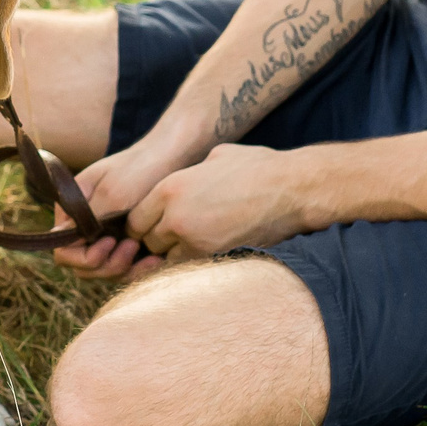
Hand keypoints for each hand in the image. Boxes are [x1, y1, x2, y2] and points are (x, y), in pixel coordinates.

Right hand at [49, 137, 199, 279]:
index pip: (64, 250)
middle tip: (133, 247)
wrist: (170, 158)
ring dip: (124, 268)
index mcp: (71, 212)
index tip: (110, 243)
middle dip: (107, 265)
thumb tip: (61, 237)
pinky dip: (137, 268)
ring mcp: (103, 236)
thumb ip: (87, 217)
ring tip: (148, 253)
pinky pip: (123, 267)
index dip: (84, 256)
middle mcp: (83, 227)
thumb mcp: (112, 194)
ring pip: (103, 270)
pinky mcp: (124, 242)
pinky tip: (156, 260)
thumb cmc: (139, 169)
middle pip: (82, 266)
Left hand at [127, 143, 313, 260]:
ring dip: (174, 254)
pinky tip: (208, 252)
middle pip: (147, 240)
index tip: (157, 226)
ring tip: (195, 244)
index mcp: (170, 187)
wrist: (290, 189)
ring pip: (165, 257)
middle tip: (176, 238)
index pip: (136, 219)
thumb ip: (192, 173)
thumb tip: (190, 178)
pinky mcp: (213, 255)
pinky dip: (192, 264)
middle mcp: (174, 214)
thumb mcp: (215, 158)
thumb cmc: (257, 167)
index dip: (145, 224)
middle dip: (157, 241)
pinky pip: (188, 268)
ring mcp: (192, 238)